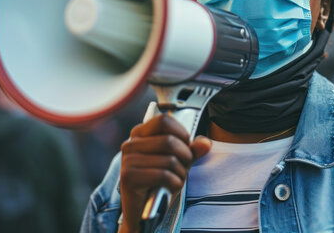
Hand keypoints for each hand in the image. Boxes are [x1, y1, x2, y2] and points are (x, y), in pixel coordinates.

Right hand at [117, 114, 211, 232]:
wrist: (144, 213)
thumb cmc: (160, 184)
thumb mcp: (179, 163)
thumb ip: (191, 150)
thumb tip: (205, 143)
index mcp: (139, 134)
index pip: (164, 120)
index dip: (181, 134)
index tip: (185, 148)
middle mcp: (130, 144)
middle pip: (169, 140)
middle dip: (185, 157)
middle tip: (183, 169)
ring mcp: (127, 160)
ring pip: (169, 159)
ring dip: (180, 174)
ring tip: (174, 180)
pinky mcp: (129, 177)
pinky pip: (163, 175)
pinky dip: (174, 184)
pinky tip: (169, 189)